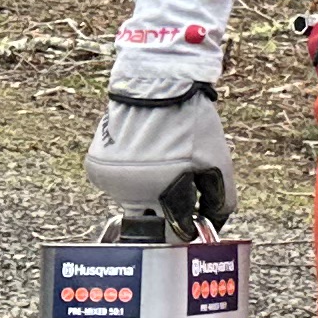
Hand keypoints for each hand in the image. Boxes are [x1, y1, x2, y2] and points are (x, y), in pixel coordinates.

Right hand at [87, 82, 230, 231]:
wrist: (157, 84)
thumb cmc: (191, 122)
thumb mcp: (218, 162)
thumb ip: (221, 201)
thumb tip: (211, 225)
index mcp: (162, 192)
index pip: (172, 233)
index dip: (185, 229)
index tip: (192, 223)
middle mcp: (131, 192)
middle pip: (151, 220)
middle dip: (166, 210)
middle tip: (178, 184)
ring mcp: (110, 181)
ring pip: (132, 203)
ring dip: (147, 192)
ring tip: (161, 160)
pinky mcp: (96, 168)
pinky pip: (117, 185)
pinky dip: (130, 176)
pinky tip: (142, 153)